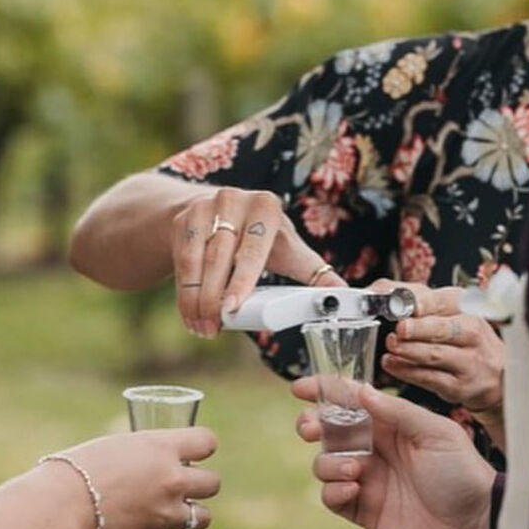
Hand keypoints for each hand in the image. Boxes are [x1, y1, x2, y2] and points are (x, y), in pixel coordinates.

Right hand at [39, 428, 219, 528]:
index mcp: (161, 449)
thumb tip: (152, 460)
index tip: (197, 451)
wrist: (55, 510)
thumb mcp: (114, 447)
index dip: (203, 446)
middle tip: (183, 484)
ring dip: (189, 513)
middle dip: (201, 484)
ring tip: (169, 510)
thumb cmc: (74, 470)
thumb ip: (142, 455)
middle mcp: (171, 481)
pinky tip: (133, 526)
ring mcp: (164, 515)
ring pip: (203, 517)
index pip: (207, 442)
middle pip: (213, 483)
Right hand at [171, 187, 345, 335]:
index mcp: (267, 208)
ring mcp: (205, 206)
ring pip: (197, 261)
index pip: (254, 248)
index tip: (233, 308)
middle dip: (215, 298)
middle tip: (215, 328)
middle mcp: (234, 200)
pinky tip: (190, 314)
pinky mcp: (183, 218)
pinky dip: (185, 292)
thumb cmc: (262, 240)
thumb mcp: (288, 250)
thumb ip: (315, 274)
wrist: (216, 213)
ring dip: (197, 300)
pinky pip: (181, 261)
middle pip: (221, 257)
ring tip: (203, 328)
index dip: (242, 280)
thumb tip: (346, 298)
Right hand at [292, 379, 494, 528]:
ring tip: (355, 468)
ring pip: (324, 463)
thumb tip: (359, 390)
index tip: (299, 388)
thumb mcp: (435, 432)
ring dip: (329, 462)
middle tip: (310, 429)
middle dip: (311, 425)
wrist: (477, 526)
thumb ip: (396, 412)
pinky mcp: (364, 510)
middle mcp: (375, 449)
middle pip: (327, 431)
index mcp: (391, 424)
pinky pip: (331, 497)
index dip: (323, 391)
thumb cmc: (463, 473)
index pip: (349, 402)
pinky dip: (333, 491)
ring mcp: (368, 480)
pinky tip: (354, 489)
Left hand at [370, 279, 503, 411]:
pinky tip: (392, 364)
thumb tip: (378, 290)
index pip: (446, 302)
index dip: (427, 303)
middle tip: (400, 329)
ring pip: (436, 355)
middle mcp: (472, 333)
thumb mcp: (447, 311)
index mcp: (466, 308)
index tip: (411, 306)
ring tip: (391, 346)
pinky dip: (408, 371)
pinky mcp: (459, 386)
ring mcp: (468, 361)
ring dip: (410, 351)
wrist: (493, 373)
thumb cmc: (461, 337)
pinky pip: (430, 379)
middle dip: (420, 329)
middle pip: (444, 329)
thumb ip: (414, 298)